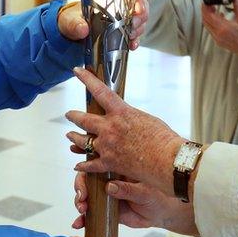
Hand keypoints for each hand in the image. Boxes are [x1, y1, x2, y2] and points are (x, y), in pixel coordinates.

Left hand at [58, 0, 149, 50]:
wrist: (70, 31)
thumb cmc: (71, 19)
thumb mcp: (70, 20)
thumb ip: (74, 24)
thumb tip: (83, 29)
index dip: (139, 2)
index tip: (138, 10)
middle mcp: (118, 9)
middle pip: (140, 10)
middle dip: (140, 19)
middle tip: (133, 27)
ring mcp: (121, 22)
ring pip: (139, 23)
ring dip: (138, 31)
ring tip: (131, 37)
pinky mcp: (120, 34)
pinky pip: (133, 37)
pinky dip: (134, 41)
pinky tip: (132, 46)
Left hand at [65, 68, 183, 194]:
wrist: (168, 160)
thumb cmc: (163, 140)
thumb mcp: (146, 119)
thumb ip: (130, 118)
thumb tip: (125, 120)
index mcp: (121, 113)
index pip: (100, 91)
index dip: (87, 79)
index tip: (77, 72)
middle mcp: (110, 128)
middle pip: (84, 119)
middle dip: (74, 116)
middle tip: (69, 114)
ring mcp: (107, 146)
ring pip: (83, 141)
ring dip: (74, 137)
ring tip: (70, 135)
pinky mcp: (110, 163)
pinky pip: (91, 164)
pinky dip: (83, 165)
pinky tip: (78, 165)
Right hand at [72, 172, 197, 235]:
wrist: (162, 214)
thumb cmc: (157, 197)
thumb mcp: (145, 192)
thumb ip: (128, 189)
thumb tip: (109, 187)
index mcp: (118, 169)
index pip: (98, 163)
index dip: (85, 167)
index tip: (80, 174)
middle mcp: (108, 180)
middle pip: (86, 179)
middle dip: (80, 188)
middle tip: (82, 199)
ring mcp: (105, 195)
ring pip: (85, 195)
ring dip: (79, 202)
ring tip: (82, 211)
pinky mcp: (105, 210)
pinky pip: (90, 213)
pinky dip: (82, 219)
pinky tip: (78, 223)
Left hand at [201, 0, 237, 58]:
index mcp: (223, 28)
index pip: (208, 16)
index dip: (205, 7)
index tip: (206, 1)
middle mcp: (218, 35)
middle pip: (205, 21)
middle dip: (205, 12)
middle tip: (209, 4)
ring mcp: (218, 40)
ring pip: (208, 27)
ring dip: (209, 18)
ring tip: (214, 9)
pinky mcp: (221, 43)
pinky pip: (212, 31)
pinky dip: (213, 24)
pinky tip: (220, 19)